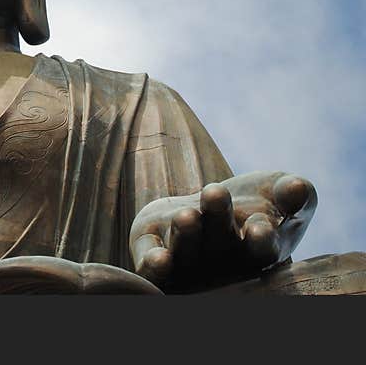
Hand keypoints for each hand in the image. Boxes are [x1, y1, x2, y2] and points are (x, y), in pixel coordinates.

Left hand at [129, 171, 315, 290]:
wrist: (210, 204)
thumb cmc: (257, 203)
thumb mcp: (279, 192)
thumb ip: (295, 195)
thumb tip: (300, 187)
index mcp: (258, 248)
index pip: (262, 247)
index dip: (261, 238)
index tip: (261, 228)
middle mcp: (221, 259)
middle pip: (220, 243)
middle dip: (218, 221)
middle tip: (216, 195)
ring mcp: (187, 260)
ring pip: (185, 250)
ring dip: (187, 236)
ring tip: (187, 216)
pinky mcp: (152, 252)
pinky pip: (151, 262)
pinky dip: (154, 263)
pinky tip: (158, 259)